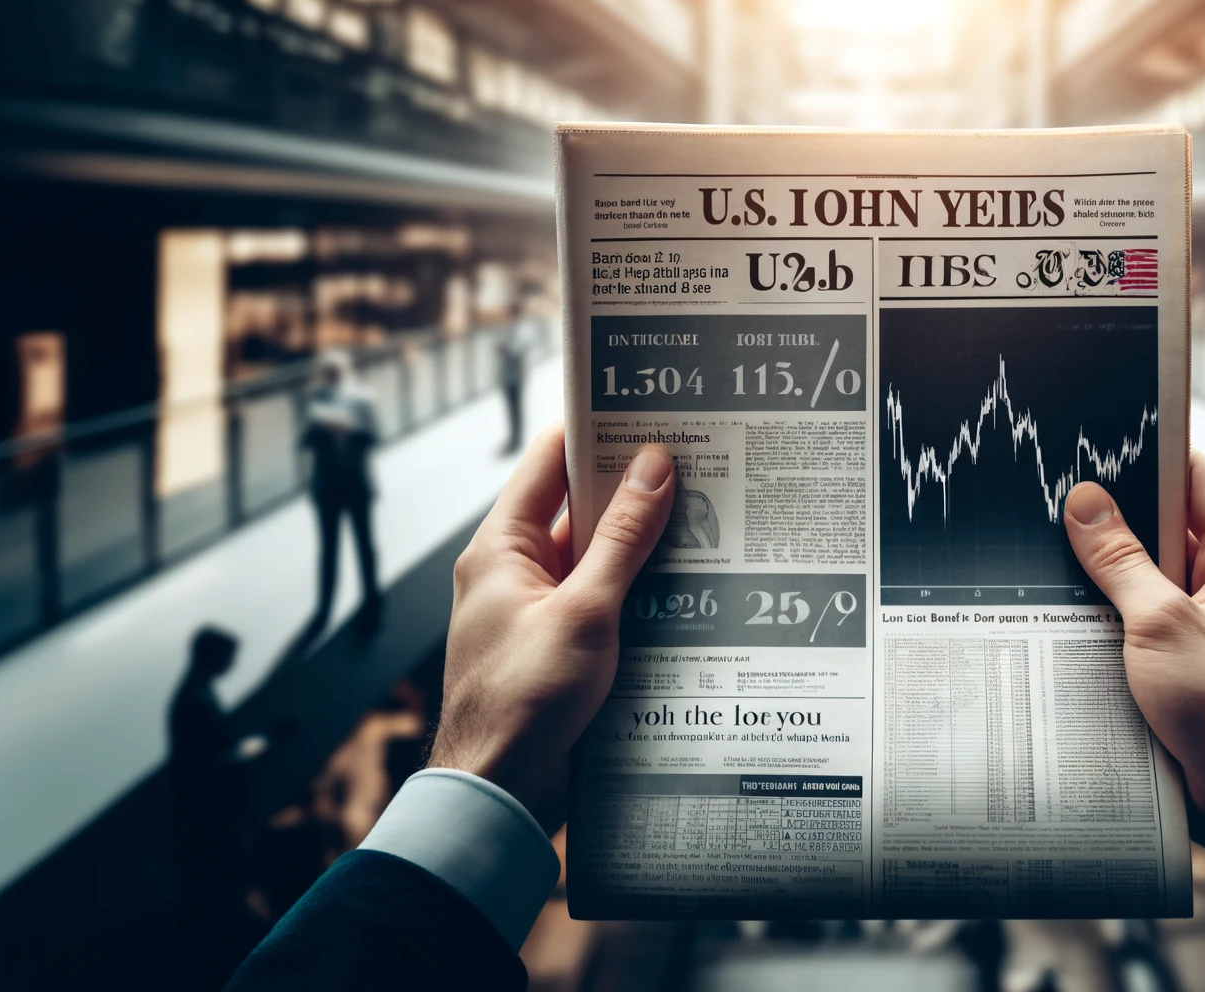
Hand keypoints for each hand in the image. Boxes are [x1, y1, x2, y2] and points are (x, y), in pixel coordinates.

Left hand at [429, 427, 674, 830]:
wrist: (499, 792)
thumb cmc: (522, 703)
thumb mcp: (585, 610)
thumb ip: (623, 538)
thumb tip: (654, 468)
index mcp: (502, 548)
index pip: (548, 462)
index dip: (595, 431)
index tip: (646, 412)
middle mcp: (516, 571)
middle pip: (579, 507)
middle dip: (634, 486)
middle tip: (695, 461)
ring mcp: (538, 609)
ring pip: (598, 556)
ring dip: (643, 541)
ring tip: (705, 516)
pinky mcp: (561, 645)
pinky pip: (604, 598)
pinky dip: (640, 587)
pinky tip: (687, 584)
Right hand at [1062, 451, 1204, 842]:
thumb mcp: (1161, 623)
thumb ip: (1120, 560)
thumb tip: (1086, 502)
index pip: (1198, 481)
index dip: (1153, 455)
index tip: (1102, 441)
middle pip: (1167, 529)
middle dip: (1116, 520)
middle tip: (1060, 502)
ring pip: (1150, 579)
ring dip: (1109, 574)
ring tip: (1053, 555)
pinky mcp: (1188, 664)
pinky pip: (1145, 622)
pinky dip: (1113, 616)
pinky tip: (1069, 614)